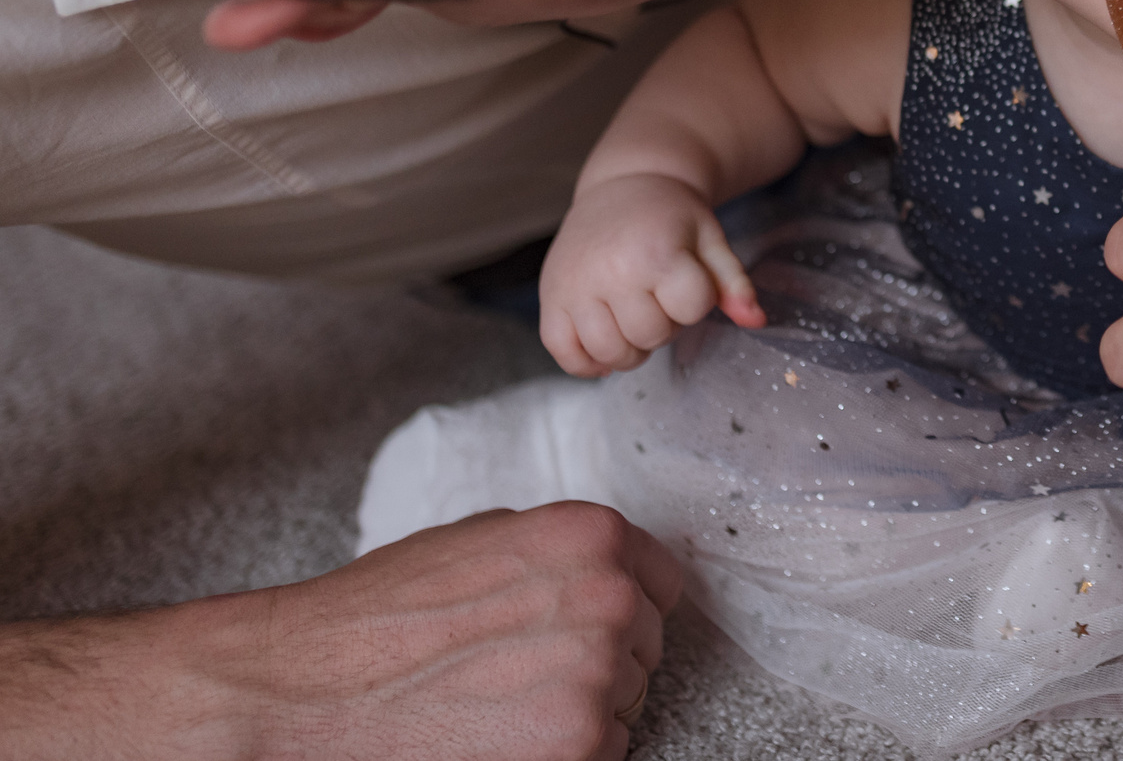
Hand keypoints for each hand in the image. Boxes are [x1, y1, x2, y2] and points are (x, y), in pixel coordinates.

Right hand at [0, 503, 681, 760]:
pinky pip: (601, 752)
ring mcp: (596, 679)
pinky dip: (562, 752)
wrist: (306, 691)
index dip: (625, 605)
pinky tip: (498, 736)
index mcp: (589, 536)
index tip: (587, 624)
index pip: (663, 580)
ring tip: (497, 702)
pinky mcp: (576, 748)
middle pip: (646, 646)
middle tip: (517, 670)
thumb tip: (612, 566)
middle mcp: (607, 600)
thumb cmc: (381, 616)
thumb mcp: (481, 539)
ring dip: (580, 709)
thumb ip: (559, 549)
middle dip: (599, 659)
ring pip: (627, 704)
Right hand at [540, 174, 763, 375]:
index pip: (690, 310)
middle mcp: (611, 271)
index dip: (695, 302)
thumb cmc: (672, 217)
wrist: (625, 184)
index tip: (685, 280)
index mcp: (657, 253)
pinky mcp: (551, 296)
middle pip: (648, 336)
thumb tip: (756, 321)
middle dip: (662, 326)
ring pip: (607, 351)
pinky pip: (563, 352)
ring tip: (633, 320)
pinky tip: (602, 346)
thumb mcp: (711, 240)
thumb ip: (733, 283)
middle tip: (657, 298)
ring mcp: (575, 285)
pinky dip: (585, 361)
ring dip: (628, 349)